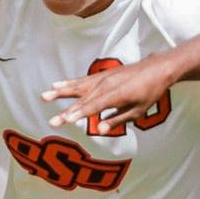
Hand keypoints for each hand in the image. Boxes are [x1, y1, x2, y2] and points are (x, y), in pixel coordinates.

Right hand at [42, 56, 176, 130]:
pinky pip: (81, 80)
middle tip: (52, 121)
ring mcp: (102, 78)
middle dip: (66, 111)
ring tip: (44, 96)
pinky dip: (68, 83)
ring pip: (78, 87)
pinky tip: (56, 85)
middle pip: (83, 100)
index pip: (94, 107)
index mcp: (116, 95)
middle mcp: (106, 85)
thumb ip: (118, 120)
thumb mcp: (138, 111)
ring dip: (60, 92)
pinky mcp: (101, 75)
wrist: (155, 69)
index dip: (80, 114)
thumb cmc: (149, 93)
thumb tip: (101, 129)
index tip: (66, 120)